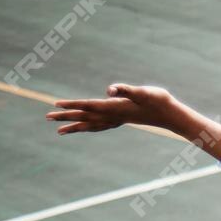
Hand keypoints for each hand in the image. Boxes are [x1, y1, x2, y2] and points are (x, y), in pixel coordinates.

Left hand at [48, 84, 220, 155]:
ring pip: (91, 125)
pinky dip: (90, 127)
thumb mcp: (143, 91)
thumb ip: (125, 90)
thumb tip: (109, 90)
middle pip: (85, 117)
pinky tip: (86, 127)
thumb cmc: (159, 101)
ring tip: (60, 130)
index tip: (55, 104)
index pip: (88, 106)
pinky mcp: (122, 120)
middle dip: (66, 118)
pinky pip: (100, 125)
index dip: (72, 105)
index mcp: (115, 107)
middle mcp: (114, 116)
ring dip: (75, 127)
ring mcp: (118, 120)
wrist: (173, 116)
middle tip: (48, 117)